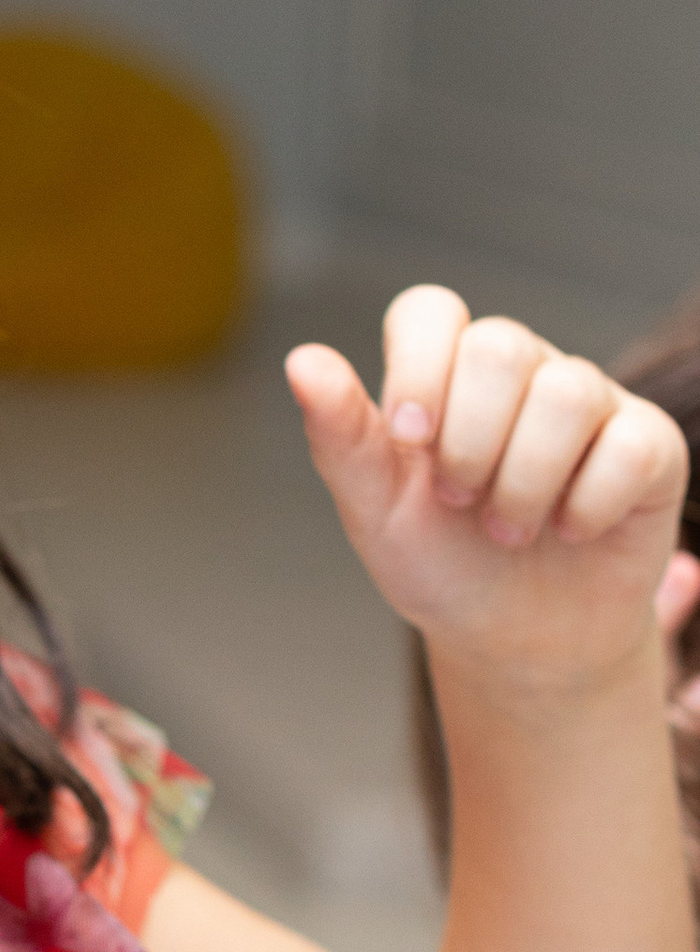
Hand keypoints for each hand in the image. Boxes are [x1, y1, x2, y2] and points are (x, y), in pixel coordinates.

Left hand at [288, 287, 689, 694]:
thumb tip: (302, 359)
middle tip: (460, 502)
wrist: (513, 640)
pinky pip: (629, 447)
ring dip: (523, 484)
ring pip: (567, 393)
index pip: (431, 311)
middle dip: (470, 442)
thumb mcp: (374, 510)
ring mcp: (590, 402)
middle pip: (500, 347)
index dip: (419, 370)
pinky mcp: (650, 445)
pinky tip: (570, 532)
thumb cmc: (440, 563)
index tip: (410, 442)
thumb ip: (341, 436)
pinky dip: (587, 505)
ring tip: (506, 531)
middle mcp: (522, 371)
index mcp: (446, 373)